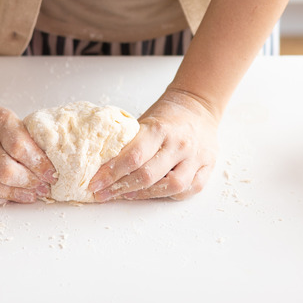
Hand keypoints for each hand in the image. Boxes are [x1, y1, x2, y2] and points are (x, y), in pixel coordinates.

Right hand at [0, 90, 55, 208]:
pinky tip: (7, 199)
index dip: (39, 164)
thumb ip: (24, 138)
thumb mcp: (7, 118)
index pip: (19, 146)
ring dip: (13, 195)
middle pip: (5, 170)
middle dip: (28, 183)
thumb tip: (49, 164)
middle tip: (43, 188)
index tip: (52, 174)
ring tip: (30, 196)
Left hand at [90, 88, 218, 201]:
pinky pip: (189, 190)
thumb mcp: (145, 122)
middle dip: (120, 188)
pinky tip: (154, 194)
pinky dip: (170, 195)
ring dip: (144, 194)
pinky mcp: (208, 167)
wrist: (198, 106)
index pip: (133, 157)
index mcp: (160, 128)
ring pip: (170, 186)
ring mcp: (196, 157)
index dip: (111, 173)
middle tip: (103, 194)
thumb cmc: (166, 116)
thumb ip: (129, 143)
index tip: (95, 183)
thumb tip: (102, 167)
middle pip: (148, 175)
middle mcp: (179, 144)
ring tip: (126, 196)